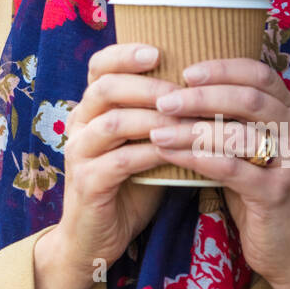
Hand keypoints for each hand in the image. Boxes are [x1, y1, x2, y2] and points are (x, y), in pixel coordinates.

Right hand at [48, 42, 179, 283]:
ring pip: (111, 121)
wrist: (96, 238)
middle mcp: (78, 125)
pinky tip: (176, 152)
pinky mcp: (87, 184)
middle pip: (104, 87)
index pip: (99, 66)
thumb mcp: (144, 143)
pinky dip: (151, 153)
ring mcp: (78, 154)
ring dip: (152, 118)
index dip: (125, 54)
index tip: (157, 50)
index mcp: (90, 109)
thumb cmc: (129, 186)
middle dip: (146, 85)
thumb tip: (210, 87)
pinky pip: (119, 162)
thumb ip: (162, 116)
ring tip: (186, 119)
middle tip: (181, 89)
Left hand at [149, 57, 289, 288]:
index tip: (185, 72)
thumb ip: (227, 115)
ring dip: (192, 130)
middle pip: (249, 100)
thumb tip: (177, 84)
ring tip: (157, 129)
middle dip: (202, 97)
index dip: (222, 69)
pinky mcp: (278, 193)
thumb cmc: (255, 186)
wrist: (287, 245)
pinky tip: (168, 154)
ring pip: (238, 135)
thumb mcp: (246, 144)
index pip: (259, 74)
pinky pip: (230, 168)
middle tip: (164, 100)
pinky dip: (195, 157)